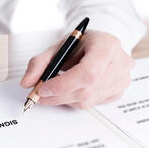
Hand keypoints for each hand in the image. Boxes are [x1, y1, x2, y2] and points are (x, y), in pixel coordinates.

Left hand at [20, 30, 134, 108]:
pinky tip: (71, 89)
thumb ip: (40, 63)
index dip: (63, 84)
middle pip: (86, 89)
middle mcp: (119, 63)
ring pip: (87, 100)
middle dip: (58, 95)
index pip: (88, 71)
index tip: (44, 88)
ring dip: (64, 98)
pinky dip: (75, 99)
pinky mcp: (118, 92)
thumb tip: (27, 82)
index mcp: (107, 45)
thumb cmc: (82, 44)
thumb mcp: (59, 46)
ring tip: (54, 89)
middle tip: (40, 94)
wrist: (99, 45)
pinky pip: (91, 103)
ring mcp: (121, 80)